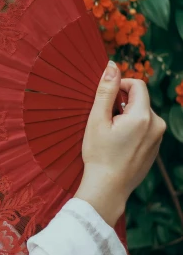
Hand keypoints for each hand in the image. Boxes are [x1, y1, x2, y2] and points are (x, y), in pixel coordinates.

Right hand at [73, 61, 166, 227]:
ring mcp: (157, 138)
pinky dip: (132, 130)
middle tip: (104, 121)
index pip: (137, 85)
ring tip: (110, 135)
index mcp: (143, 116)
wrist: (107, 188)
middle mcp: (156, 125)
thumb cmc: (99, 155)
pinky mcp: (155, 149)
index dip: (120, 85)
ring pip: (142, 114)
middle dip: (122, 104)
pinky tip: (118, 145)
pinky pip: (144, 129)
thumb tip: (112, 66)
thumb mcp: (97, 120)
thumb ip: (106, 91)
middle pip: (139, 100)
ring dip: (126, 117)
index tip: (105, 98)